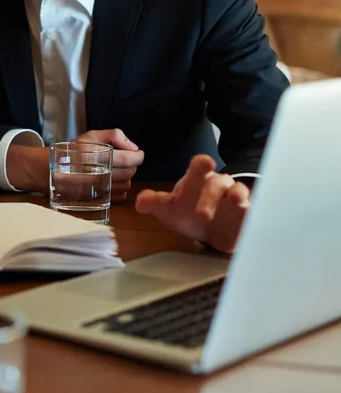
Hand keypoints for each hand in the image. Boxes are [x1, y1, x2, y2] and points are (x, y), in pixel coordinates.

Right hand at [73, 128, 143, 199]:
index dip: (137, 156)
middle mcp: (93, 175)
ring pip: (126, 185)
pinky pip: (120, 197)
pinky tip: (110, 181)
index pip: (126, 159)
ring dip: (125, 177)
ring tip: (115, 170)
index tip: (138, 154)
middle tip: (124, 160)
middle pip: (128, 172)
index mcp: (91, 156)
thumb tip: (133, 147)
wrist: (49, 172)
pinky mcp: (95, 201)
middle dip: (131, 165)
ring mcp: (94, 191)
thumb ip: (113, 135)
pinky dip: (119, 188)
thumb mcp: (89, 136)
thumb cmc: (71, 153)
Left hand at [135, 154, 249, 252]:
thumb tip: (139, 203)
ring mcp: (234, 198)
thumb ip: (154, 203)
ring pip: (239, 191)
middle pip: (217, 182)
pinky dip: (251, 211)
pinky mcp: (246, 214)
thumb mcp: (167, 209)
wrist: (205, 231)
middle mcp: (217, 185)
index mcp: (196, 180)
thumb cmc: (185, 213)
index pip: (199, 167)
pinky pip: (252, 210)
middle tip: (202, 215)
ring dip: (237, 196)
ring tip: (236, 203)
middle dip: (210, 196)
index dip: (201, 164)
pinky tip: (250, 216)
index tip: (205, 162)